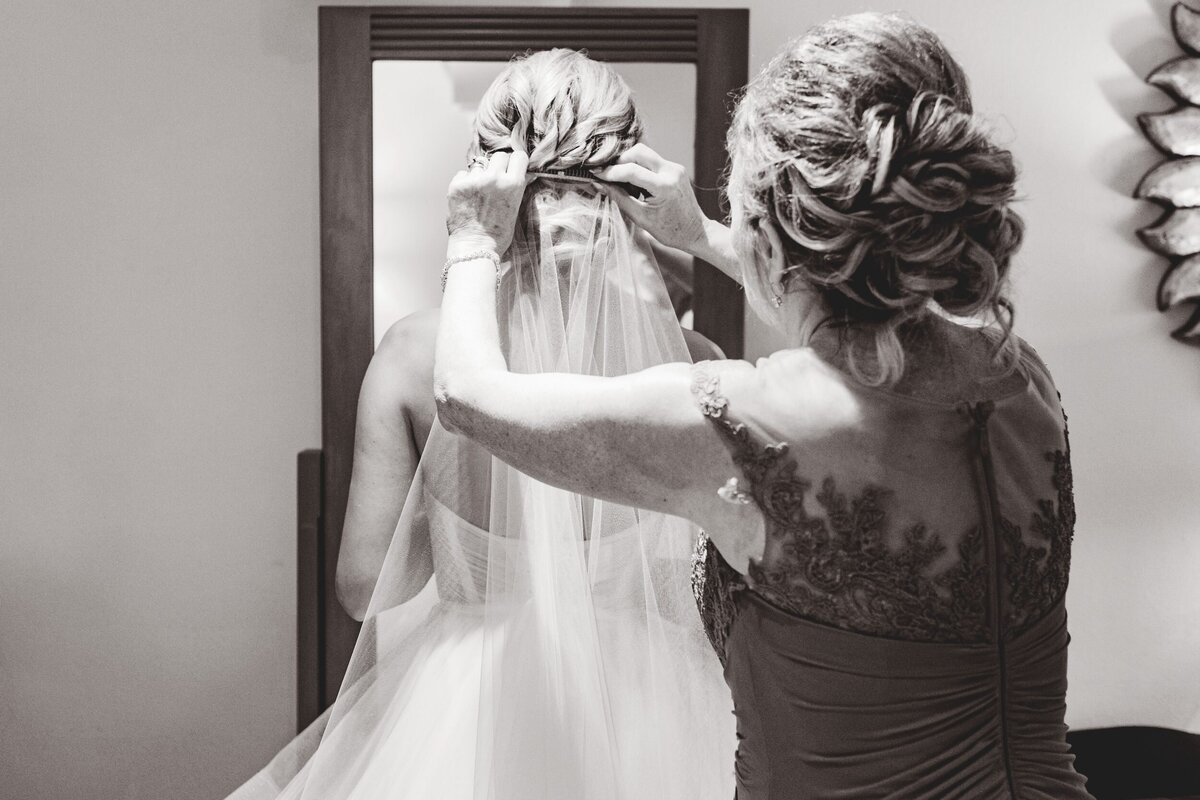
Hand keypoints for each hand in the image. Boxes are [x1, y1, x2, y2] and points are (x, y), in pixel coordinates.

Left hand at [446, 135, 530, 256]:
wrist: (475, 247)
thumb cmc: (497, 235)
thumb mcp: (515, 210)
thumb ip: (517, 188)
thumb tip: (524, 174)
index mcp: (513, 184)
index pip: (519, 156)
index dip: (516, 162)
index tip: (512, 168)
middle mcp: (494, 178)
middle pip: (499, 156)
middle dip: (498, 166)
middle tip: (495, 180)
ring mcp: (474, 180)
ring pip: (480, 165)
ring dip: (480, 175)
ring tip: (479, 194)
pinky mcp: (457, 185)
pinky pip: (463, 174)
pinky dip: (465, 183)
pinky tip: (468, 198)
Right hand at [594, 143, 708, 254]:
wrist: (696, 232)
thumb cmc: (670, 231)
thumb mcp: (641, 217)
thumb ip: (619, 198)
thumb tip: (599, 184)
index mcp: (664, 186)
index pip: (631, 170)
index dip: (611, 172)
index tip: (597, 175)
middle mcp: (671, 171)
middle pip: (638, 152)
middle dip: (620, 161)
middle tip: (610, 176)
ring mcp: (675, 168)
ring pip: (645, 154)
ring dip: (630, 164)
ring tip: (625, 184)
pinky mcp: (676, 168)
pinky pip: (653, 161)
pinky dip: (641, 168)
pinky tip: (637, 185)